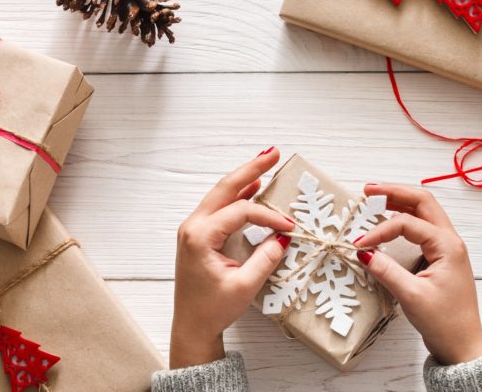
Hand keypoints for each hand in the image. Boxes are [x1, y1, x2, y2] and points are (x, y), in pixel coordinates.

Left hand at [170, 147, 294, 367]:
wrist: (191, 327)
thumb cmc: (212, 310)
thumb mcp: (244, 286)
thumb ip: (265, 259)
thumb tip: (282, 237)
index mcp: (200, 236)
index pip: (242, 213)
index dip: (269, 216)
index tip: (290, 227)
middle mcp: (193, 226)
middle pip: (225, 187)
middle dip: (251, 168)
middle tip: (274, 154)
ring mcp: (194, 229)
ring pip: (221, 194)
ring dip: (244, 178)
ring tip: (266, 162)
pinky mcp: (199, 235)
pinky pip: (220, 207)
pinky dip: (238, 195)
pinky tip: (253, 186)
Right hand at [356, 184, 481, 364]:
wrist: (463, 346)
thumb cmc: (445, 323)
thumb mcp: (411, 296)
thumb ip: (387, 270)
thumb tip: (364, 252)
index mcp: (447, 246)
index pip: (407, 223)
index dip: (380, 230)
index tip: (359, 244)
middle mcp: (451, 241)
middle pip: (422, 202)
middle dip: (395, 192)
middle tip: (368, 190)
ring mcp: (448, 248)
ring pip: (425, 212)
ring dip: (401, 202)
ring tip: (376, 199)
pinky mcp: (442, 258)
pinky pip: (424, 228)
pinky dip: (406, 218)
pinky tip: (391, 221)